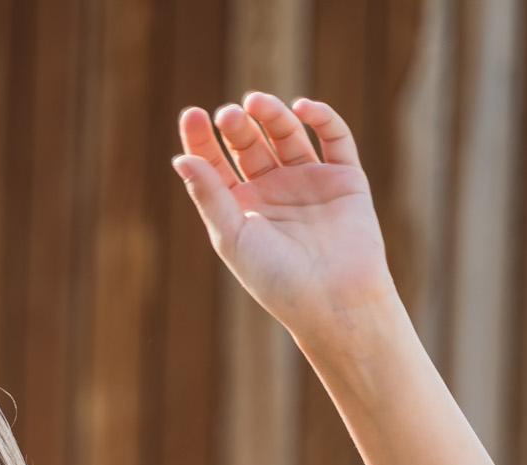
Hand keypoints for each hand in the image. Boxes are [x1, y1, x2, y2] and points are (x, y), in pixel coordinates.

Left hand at [171, 92, 394, 333]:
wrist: (333, 300)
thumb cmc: (276, 277)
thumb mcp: (233, 236)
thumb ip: (210, 196)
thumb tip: (181, 159)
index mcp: (240, 207)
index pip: (215, 163)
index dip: (201, 139)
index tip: (192, 115)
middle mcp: (272, 190)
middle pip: (249, 144)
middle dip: (237, 126)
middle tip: (227, 114)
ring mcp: (309, 181)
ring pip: (287, 135)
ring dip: (272, 115)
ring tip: (254, 103)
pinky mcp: (345, 177)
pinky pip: (334, 139)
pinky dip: (321, 118)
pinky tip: (302, 107)